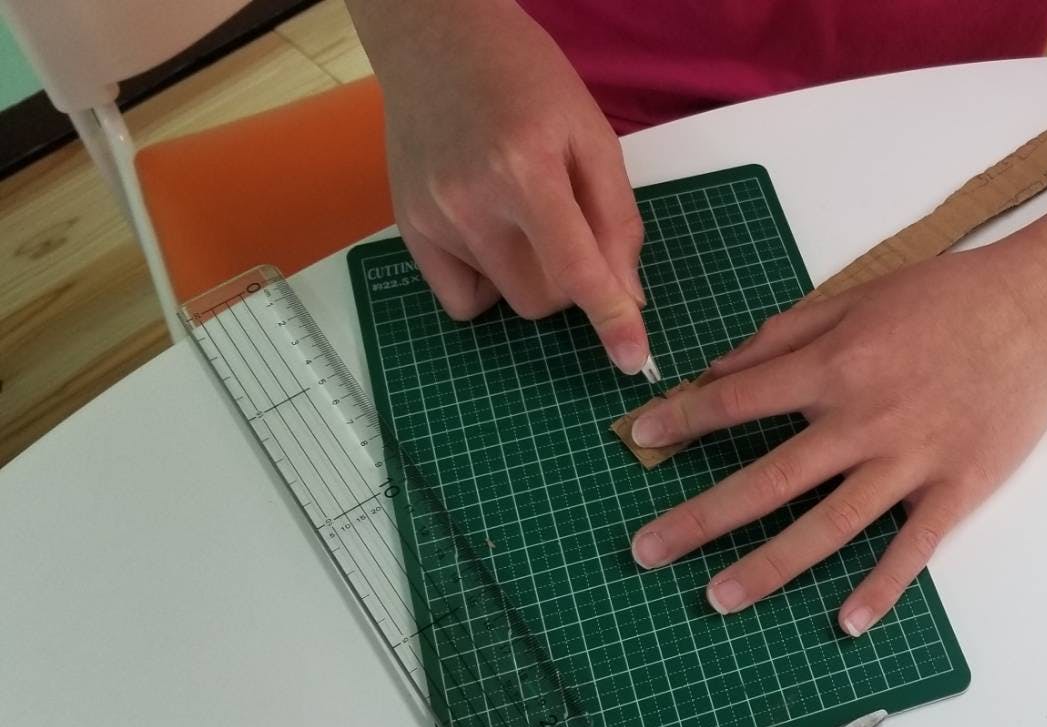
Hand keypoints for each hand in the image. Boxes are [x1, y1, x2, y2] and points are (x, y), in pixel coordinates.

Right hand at [352, 0, 651, 372]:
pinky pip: (462, 301)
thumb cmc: (525, 81)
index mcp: (526, 170)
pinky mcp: (409, 229)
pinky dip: (488, 283)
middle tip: (570, 226)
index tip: (632, 358)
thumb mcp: (593, 135)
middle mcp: (471, 201)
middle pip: (543, 299)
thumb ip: (616, 218)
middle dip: (572, 281)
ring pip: (507, 301)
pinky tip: (492, 235)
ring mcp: (433, 219)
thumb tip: (628, 294)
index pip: (575, 268)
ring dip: (533, 276)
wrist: (437, 43)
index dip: (611, 318)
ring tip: (525, 215)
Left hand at [625, 238, 1046, 634]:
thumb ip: (789, 331)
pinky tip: (846, 623)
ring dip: (769, 566)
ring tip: (719, 598)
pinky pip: (912, 548)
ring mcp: (911, 461)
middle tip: (647, 550)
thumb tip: (722, 365)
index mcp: (836, 366)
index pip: (740, 400)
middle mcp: (864, 420)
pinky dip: (881, 588)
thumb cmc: (952, 298)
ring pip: (828, 525)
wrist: (1043, 311)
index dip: (684, 421)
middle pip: (768, 479)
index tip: (640, 440)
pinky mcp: (957, 488)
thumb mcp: (862, 296)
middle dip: (700, 517)